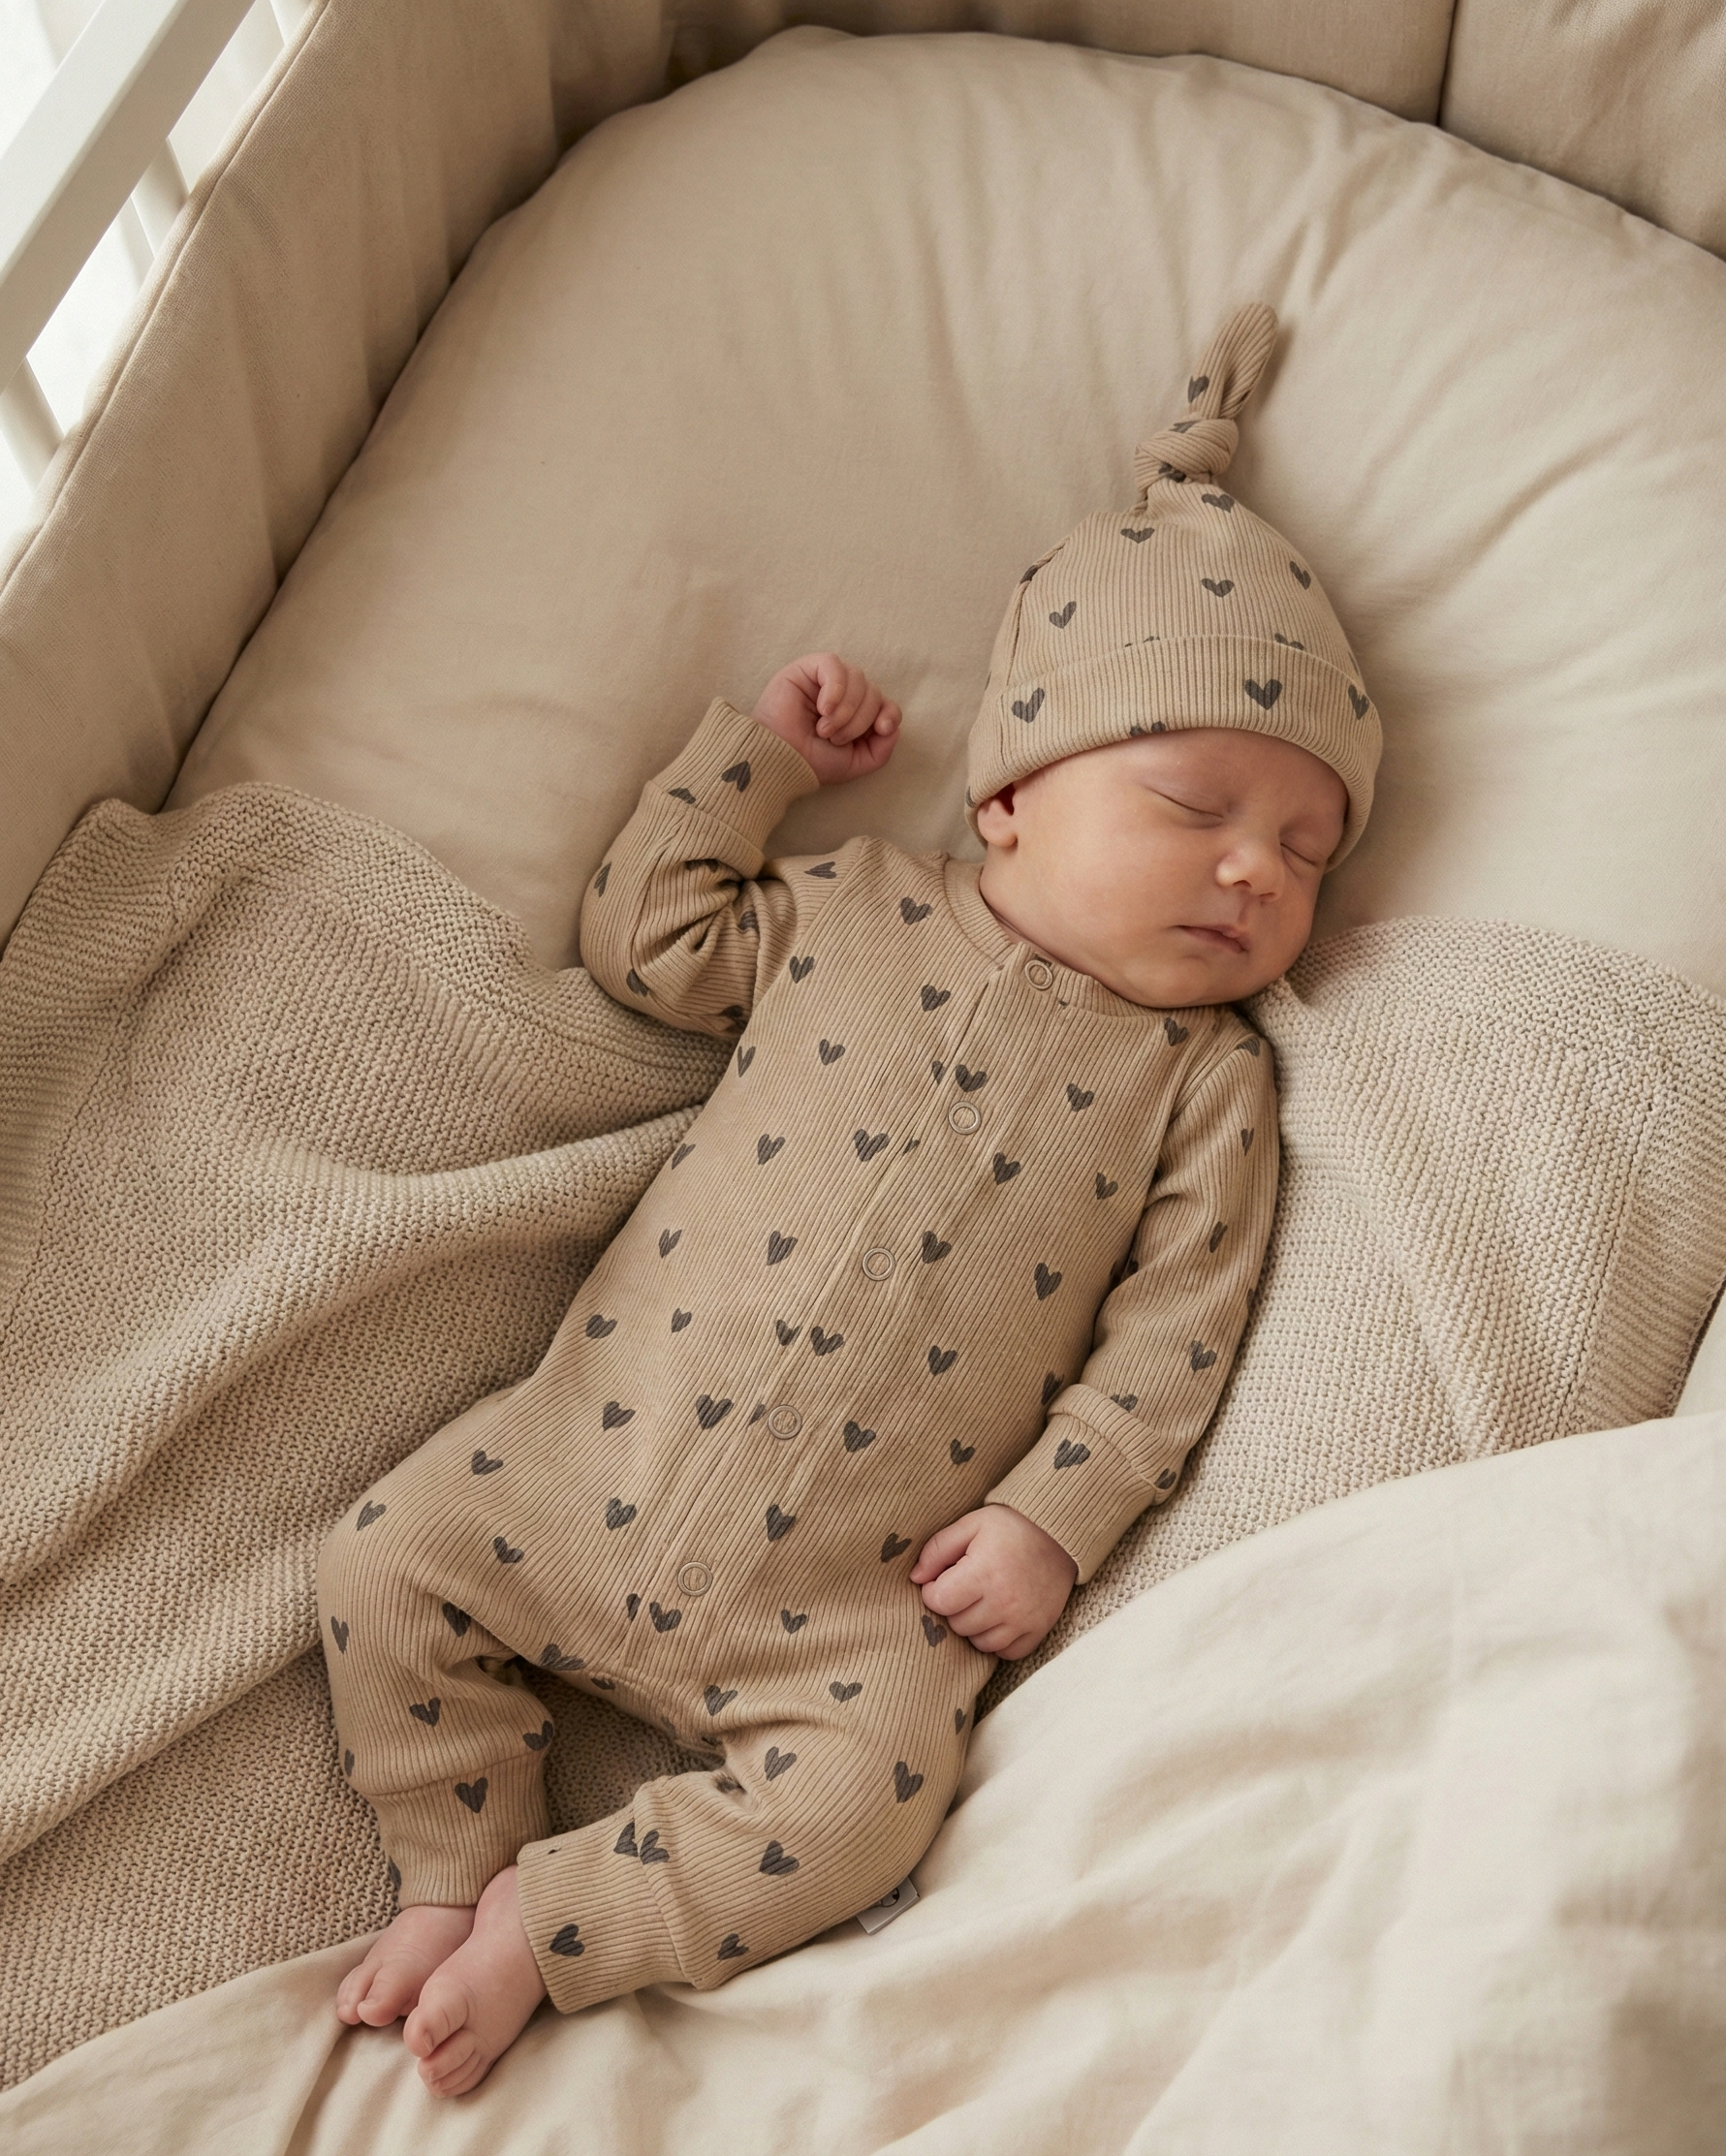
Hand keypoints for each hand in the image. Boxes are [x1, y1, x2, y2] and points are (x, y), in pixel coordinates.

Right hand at [751, 652, 900, 784]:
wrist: (779, 760)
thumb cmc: (811, 762)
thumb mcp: (855, 764)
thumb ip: (881, 750)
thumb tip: (893, 727)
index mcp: (856, 715)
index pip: (886, 704)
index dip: (890, 713)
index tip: (882, 729)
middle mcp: (844, 695)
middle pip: (873, 692)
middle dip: (859, 719)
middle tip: (834, 738)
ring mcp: (826, 680)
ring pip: (858, 677)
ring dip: (846, 709)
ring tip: (825, 729)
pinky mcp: (808, 668)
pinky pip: (834, 665)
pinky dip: (835, 689)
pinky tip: (823, 709)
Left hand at [910, 1504, 1077, 1660]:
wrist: (1059, 1535)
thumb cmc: (1011, 1527)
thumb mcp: (971, 1524)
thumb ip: (938, 1549)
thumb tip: (915, 1578)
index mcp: (984, 1572)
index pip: (939, 1601)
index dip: (933, 1590)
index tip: (942, 1579)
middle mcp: (1004, 1601)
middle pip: (957, 1624)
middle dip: (953, 1607)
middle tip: (965, 1587)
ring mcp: (1023, 1620)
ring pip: (978, 1642)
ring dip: (974, 1625)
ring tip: (982, 1601)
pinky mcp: (1038, 1630)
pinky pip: (1005, 1653)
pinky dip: (997, 1641)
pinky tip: (998, 1618)